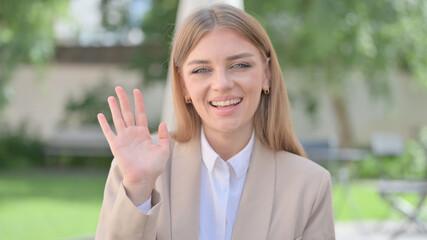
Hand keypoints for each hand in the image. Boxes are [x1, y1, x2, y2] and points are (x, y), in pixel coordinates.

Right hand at [97, 86, 169, 204]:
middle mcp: (132, 134)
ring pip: (118, 119)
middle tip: (119, 88)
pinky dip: (104, 124)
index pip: (141, 113)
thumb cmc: (154, 167)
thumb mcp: (164, 150)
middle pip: (127, 113)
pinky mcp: (116, 145)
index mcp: (144, 134)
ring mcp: (124, 138)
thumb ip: (164, 136)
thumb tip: (164, 122)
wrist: (144, 179)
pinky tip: (100, 115)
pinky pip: (109, 132)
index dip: (139, 102)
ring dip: (114, 108)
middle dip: (124, 100)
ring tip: (111, 96)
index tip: (136, 90)